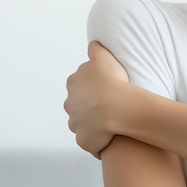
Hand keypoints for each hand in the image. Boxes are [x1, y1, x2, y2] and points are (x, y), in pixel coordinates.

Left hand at [64, 41, 128, 158]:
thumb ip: (95, 49)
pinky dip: (99, 140)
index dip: (94, 87)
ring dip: (94, 124)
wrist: (116, 108)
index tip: (107, 89)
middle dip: (91, 106)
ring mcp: (76, 124)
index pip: (80, 85)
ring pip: (84, 124)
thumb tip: (92, 44)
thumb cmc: (112, 81)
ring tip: (113, 123)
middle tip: (110, 106)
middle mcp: (70, 104)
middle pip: (79, 105)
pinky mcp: (84, 140)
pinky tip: (112, 138)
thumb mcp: (103, 57)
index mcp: (73, 85)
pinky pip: (91, 141)